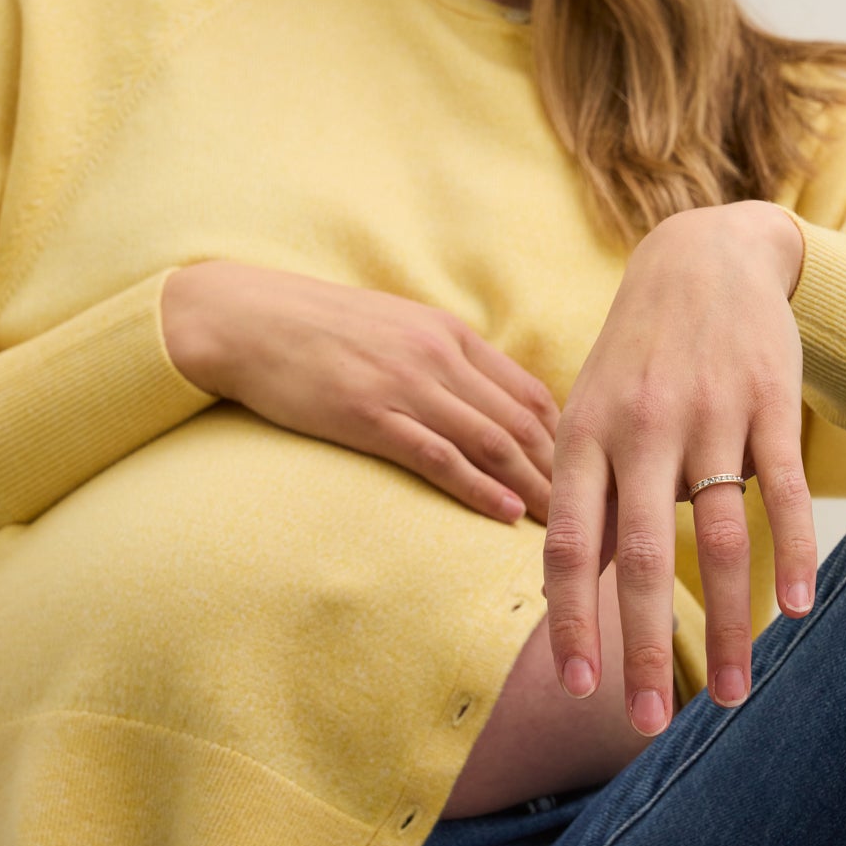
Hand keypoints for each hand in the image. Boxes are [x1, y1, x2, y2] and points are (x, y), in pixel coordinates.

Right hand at [160, 263, 561, 523]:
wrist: (247, 317)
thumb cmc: (319, 328)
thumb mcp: (397, 329)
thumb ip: (445, 360)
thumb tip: (488, 402)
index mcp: (451, 335)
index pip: (532, 391)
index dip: (570, 438)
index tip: (593, 477)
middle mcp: (438, 356)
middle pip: (523, 420)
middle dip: (567, 471)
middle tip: (598, 516)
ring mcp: (404, 384)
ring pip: (490, 440)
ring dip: (534, 487)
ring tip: (567, 527)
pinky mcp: (367, 414)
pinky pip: (436, 454)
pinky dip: (477, 487)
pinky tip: (504, 514)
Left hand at [542, 200, 815, 734]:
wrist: (701, 255)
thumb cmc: (638, 354)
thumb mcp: (591, 412)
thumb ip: (588, 497)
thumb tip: (574, 596)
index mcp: (584, 436)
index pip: (571, 545)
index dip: (572, 621)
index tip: (578, 690)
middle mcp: (642, 429)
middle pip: (645, 556)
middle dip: (647, 648)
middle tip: (650, 724)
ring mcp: (709, 414)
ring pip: (722, 537)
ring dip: (732, 626)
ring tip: (738, 697)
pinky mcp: (769, 402)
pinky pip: (783, 490)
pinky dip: (794, 554)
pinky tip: (798, 611)